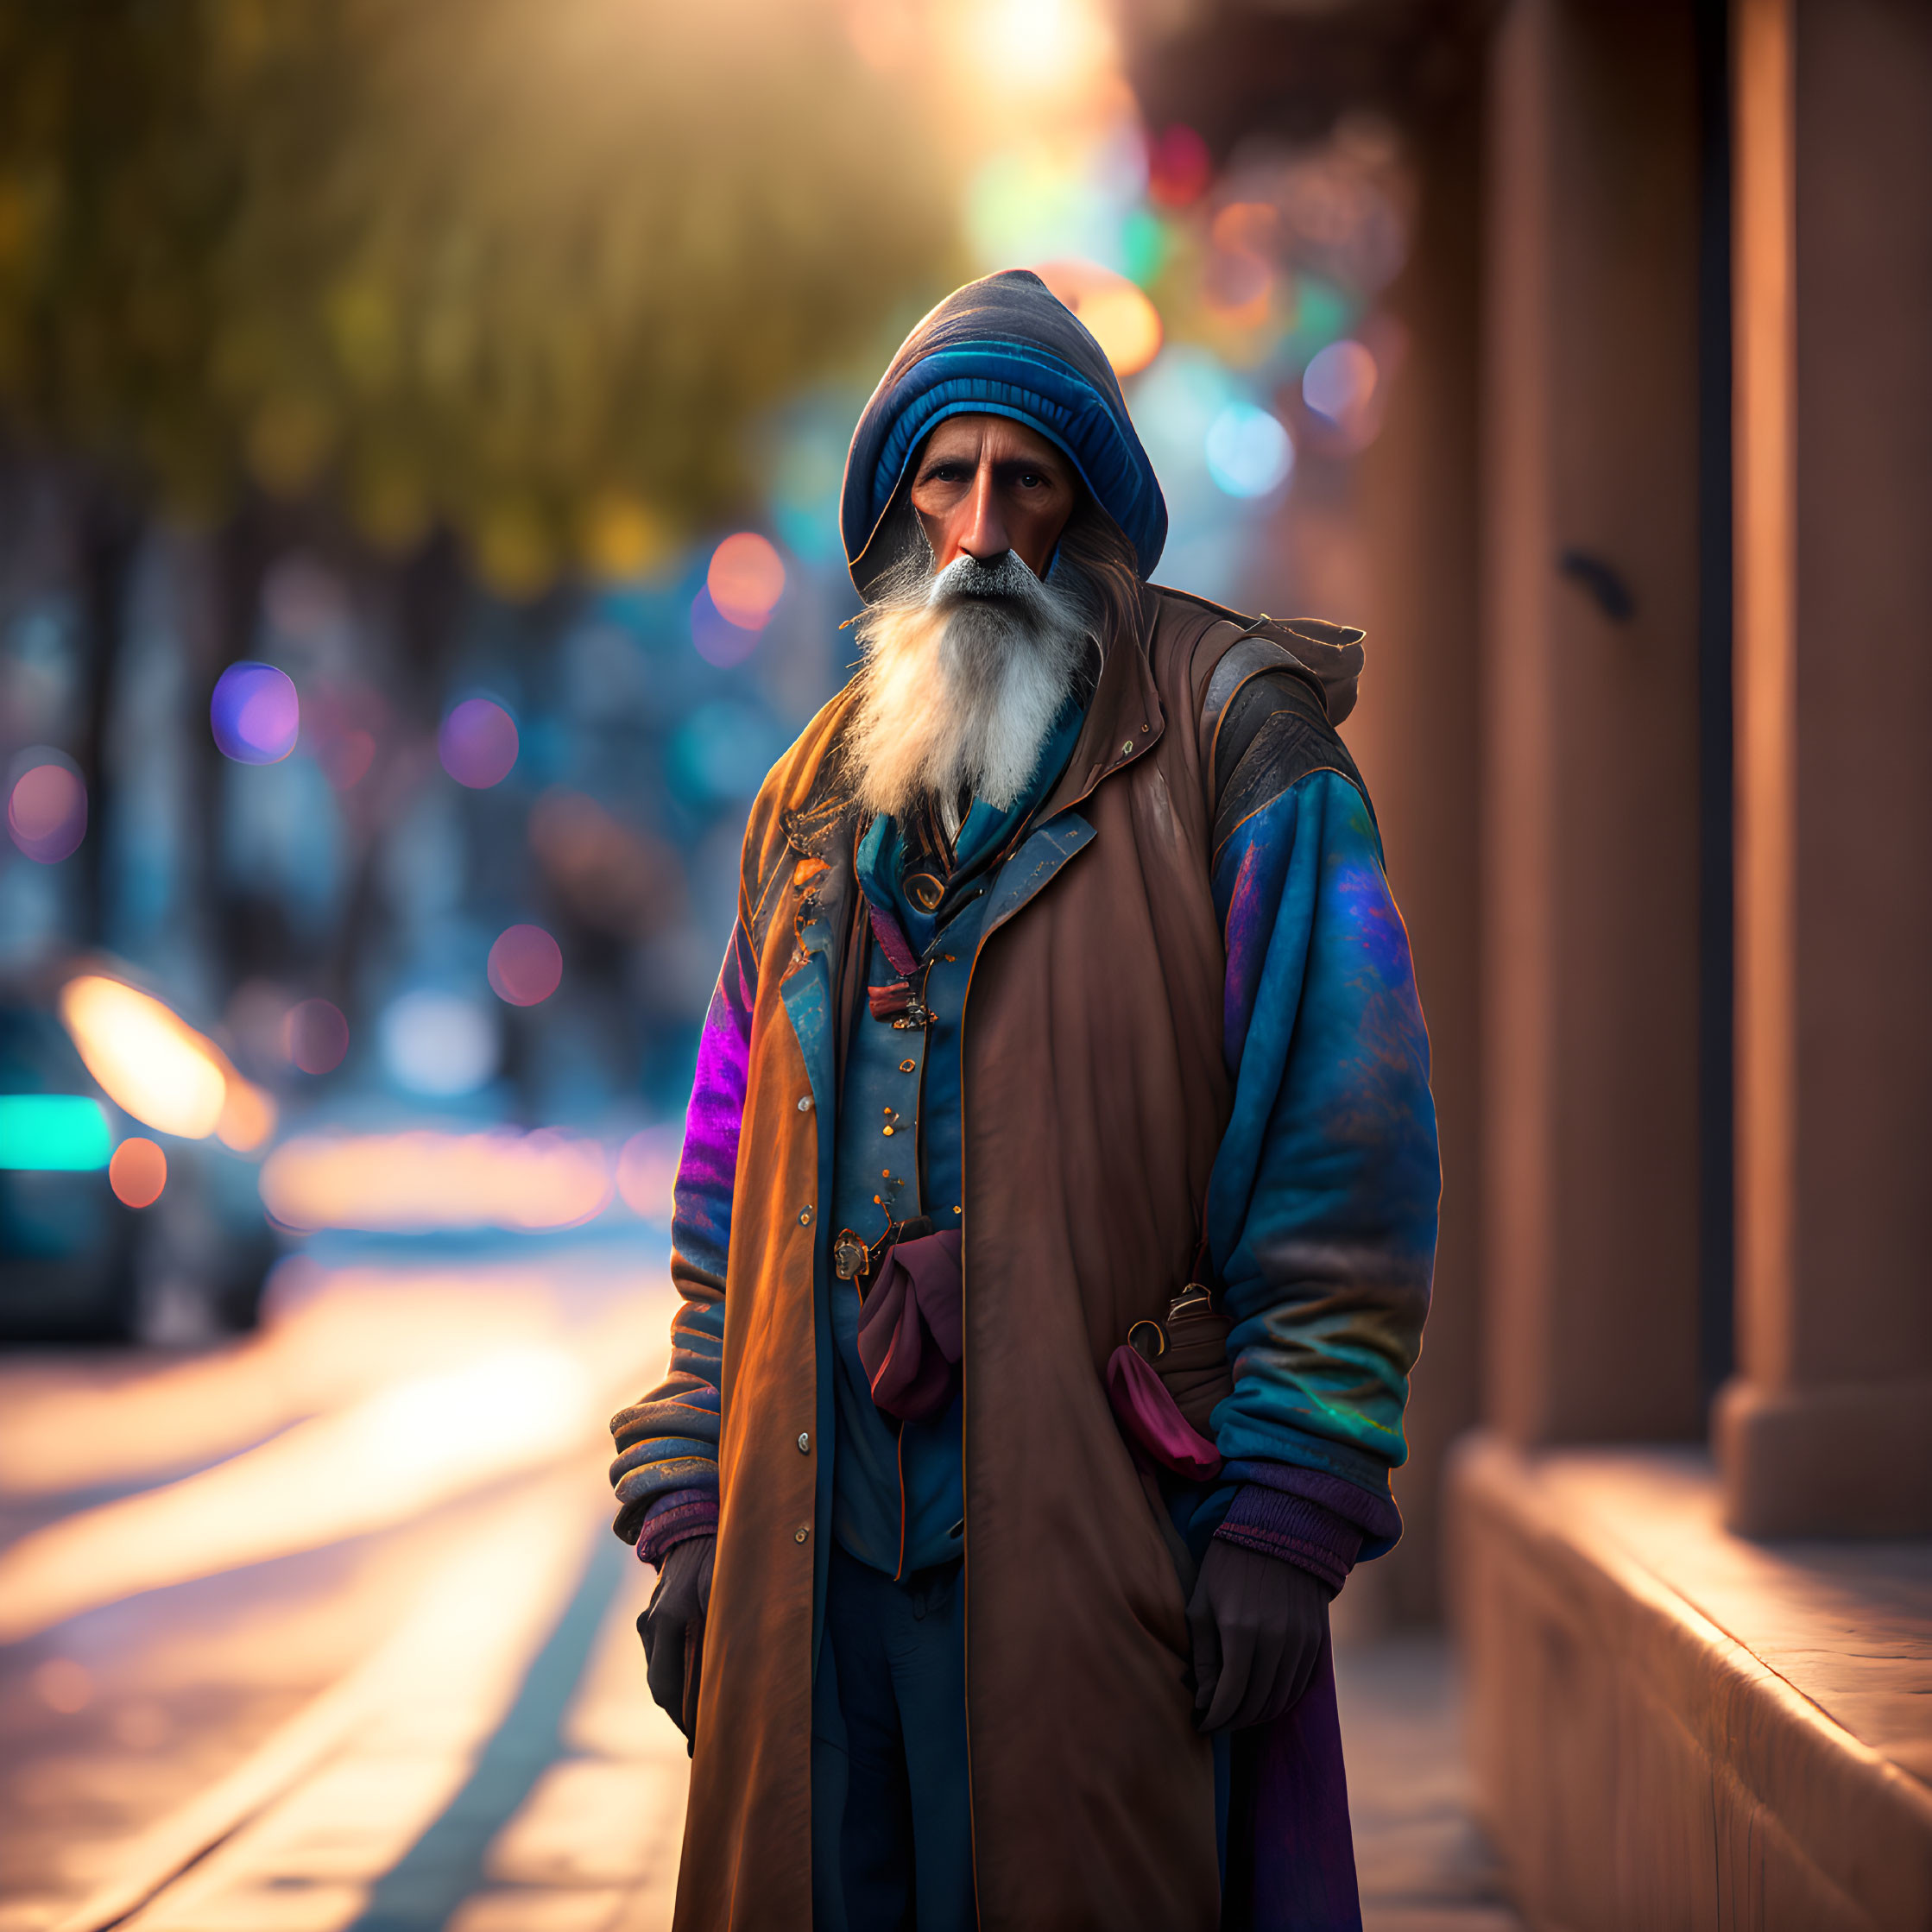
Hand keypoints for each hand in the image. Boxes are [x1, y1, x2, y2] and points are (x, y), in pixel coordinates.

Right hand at [639, 1535, 714, 1742]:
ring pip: (658, 1671)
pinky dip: (674, 1675)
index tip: (700, 1742)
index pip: (667, 1686)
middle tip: (701, 1741)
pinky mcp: (651, 1616)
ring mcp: (647, 1620)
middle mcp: (650, 1623)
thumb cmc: (721, 1554)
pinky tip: (693, 1688)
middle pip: (660, 1684)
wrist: (697, 1522)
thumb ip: (725, 1631)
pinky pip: (660, 1655)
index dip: (683, 1719)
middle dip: (680, 1713)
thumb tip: (732, 1677)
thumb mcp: (728, 1589)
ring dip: (677, 1695)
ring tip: (700, 1720)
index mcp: (668, 1619)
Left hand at [1187, 1538, 1331, 1733]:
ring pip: (1281, 1700)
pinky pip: (1300, 1686)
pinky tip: (1263, 1698)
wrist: (1278, 1530)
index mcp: (1241, 1631)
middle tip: (1217, 1722)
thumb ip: (1204, 1657)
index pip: (1230, 1697)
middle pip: (1257, 1704)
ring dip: (1258, 1715)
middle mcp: (1276, 1641)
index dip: (1214, 1719)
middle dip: (1233, 1721)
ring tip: (1237, 1713)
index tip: (1201, 1724)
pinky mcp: (1317, 1640)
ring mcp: (1300, 1642)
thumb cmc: (1228, 1566)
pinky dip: (1281, 1700)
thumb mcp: (1202, 1604)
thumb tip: (1205, 1702)